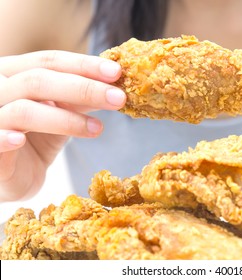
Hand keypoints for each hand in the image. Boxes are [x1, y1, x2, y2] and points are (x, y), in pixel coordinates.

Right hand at [0, 50, 125, 200]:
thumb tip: (115, 86)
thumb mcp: (60, 112)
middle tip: (118, 98)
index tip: (117, 72)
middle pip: (39, 80)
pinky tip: (21, 140)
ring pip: (24, 109)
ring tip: (98, 128)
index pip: (50, 62)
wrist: (7, 173)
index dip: (84, 65)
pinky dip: (4, 137)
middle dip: (84, 89)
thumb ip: (79, 98)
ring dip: (65, 119)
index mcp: (13, 73)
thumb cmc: (33, 137)